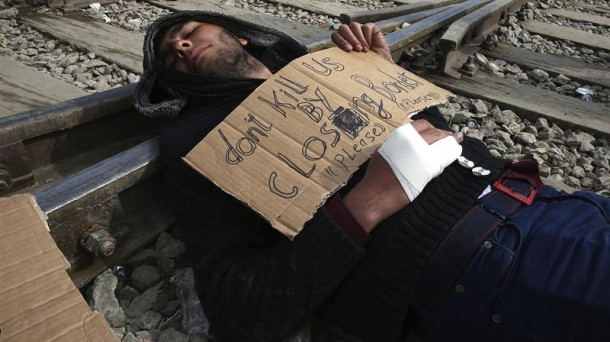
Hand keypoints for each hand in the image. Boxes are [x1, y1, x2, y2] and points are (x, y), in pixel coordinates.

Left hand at [331, 22, 392, 62]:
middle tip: (357, 49)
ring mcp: (360, 29)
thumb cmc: (365, 66)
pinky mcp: (371, 28)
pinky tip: (370, 44)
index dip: (340, 40)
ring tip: (364, 50)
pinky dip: (367, 35)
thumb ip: (343, 55)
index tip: (348, 50)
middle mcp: (350, 33)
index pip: (335, 35)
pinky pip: (366, 26)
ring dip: (359, 38)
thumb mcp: (352, 62)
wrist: (381, 67)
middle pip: (343, 28)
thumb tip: (335, 56)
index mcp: (342, 41)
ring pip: (354, 25)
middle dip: (350, 38)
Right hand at [343, 120, 462, 231]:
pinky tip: (453, 157)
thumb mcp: (384, 152)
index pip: (423, 125)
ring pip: (443, 145)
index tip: (439, 132)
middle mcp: (411, 142)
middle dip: (446, 136)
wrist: (376, 194)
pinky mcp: (428, 169)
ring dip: (452, 145)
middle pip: (436, 133)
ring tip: (456, 146)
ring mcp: (421, 154)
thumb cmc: (376, 176)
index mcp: (400, 136)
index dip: (434, 128)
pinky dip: (451, 156)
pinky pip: (444, 159)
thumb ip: (398, 145)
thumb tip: (411, 143)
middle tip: (453, 139)